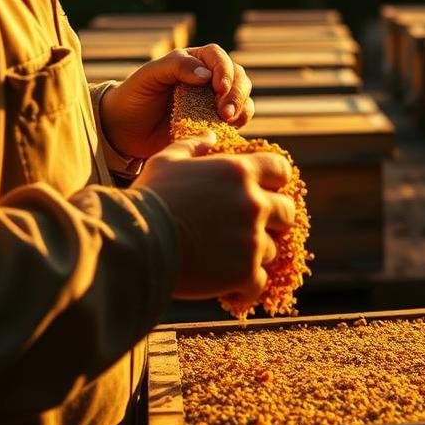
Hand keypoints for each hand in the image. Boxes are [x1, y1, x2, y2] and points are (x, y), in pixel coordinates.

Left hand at [98, 44, 254, 159]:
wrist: (124, 131)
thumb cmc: (134, 97)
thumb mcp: (149, 76)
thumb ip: (176, 66)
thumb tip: (206, 74)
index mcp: (193, 61)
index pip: (217, 58)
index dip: (224, 71)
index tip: (220, 88)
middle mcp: (208, 78)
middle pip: (237, 77)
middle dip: (236, 92)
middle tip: (225, 112)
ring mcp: (214, 101)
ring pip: (243, 97)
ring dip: (242, 107)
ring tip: (228, 121)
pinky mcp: (216, 122)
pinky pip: (239, 119)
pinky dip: (240, 122)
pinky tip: (230, 129)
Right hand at [134, 133, 295, 301]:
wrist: (137, 244)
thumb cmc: (149, 200)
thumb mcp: (167, 161)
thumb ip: (193, 146)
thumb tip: (210, 136)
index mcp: (239, 172)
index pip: (281, 169)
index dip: (276, 180)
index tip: (266, 190)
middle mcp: (253, 203)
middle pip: (287, 212)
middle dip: (273, 220)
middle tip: (249, 229)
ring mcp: (253, 239)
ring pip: (271, 249)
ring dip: (254, 254)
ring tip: (226, 259)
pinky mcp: (246, 272)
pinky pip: (258, 282)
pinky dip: (245, 286)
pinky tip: (228, 287)